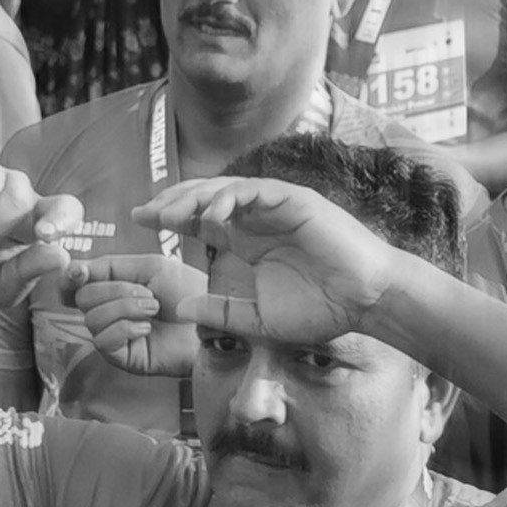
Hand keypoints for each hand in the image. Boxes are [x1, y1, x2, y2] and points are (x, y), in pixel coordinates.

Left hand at [133, 171, 421, 359]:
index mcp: (248, 242)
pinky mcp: (295, 200)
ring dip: (194, 196)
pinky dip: (230, 197)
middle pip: (205, 199)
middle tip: (143, 213)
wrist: (366, 301)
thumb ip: (222, 312)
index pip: (200, 220)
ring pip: (225, 188)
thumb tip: (182, 309)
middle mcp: (258, 219)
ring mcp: (276, 206)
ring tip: (168, 212)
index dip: (170, 216)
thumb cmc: (322, 310)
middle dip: (172, 202)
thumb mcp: (259, 319)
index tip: (139, 220)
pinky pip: (255, 190)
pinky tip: (210, 212)